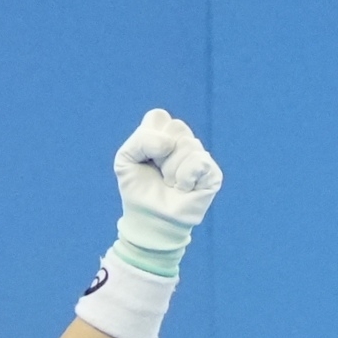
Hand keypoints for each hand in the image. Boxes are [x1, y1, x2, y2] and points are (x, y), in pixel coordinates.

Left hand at [112, 107, 222, 252]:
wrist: (149, 220)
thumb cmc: (138, 189)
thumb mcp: (126, 159)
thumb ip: (140, 140)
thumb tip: (169, 144)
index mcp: (164, 133)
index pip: (159, 117)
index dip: (149, 138)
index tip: (145, 158)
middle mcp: (184, 141)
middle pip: (176, 127)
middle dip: (160, 154)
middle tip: (159, 172)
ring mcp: (200, 155)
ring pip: (187, 145)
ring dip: (171, 170)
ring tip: (170, 184)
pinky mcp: (212, 172)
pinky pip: (199, 162)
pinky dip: (185, 178)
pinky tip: (184, 189)